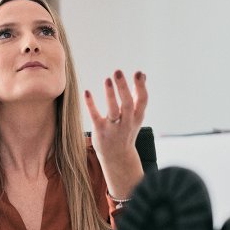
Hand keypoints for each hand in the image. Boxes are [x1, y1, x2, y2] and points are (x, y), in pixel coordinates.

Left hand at [84, 69, 147, 197]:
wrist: (118, 157)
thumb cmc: (127, 130)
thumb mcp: (136, 115)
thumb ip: (138, 96)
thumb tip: (143, 75)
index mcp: (137, 117)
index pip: (142, 100)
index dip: (141, 87)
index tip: (138, 73)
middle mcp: (127, 122)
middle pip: (127, 104)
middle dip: (123, 88)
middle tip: (118, 72)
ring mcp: (113, 127)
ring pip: (113, 111)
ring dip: (110, 95)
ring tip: (107, 79)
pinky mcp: (100, 130)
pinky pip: (95, 117)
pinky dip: (91, 105)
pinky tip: (87, 92)